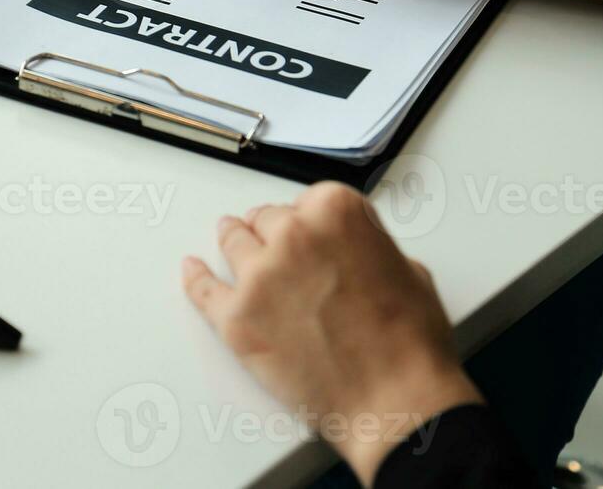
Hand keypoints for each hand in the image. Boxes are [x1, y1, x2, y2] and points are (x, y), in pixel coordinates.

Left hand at [183, 183, 481, 485]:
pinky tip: (192, 269)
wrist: (395, 402)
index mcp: (336, 212)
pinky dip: (196, 277)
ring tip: (230, 239)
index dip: (306, 220)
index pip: (305, 200)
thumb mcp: (408, 269)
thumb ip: (369, 246)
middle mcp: (294, 234)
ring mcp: (260, 275)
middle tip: (275, 243)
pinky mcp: (237, 318)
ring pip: (234, 242)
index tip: (304, 228)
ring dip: (235, 241)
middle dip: (271, 231)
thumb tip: (356, 252)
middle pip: (266, 218)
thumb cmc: (409, 345)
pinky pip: (204, 289)